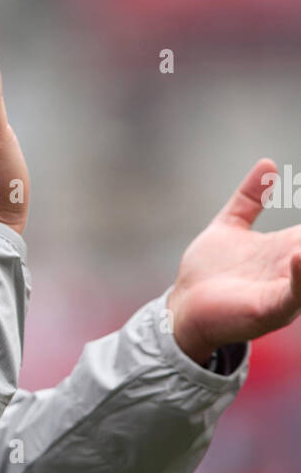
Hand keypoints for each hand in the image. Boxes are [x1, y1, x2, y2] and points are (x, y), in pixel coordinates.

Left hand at [166, 158, 300, 364]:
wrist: (183, 308)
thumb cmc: (208, 272)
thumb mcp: (230, 226)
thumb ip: (249, 199)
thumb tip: (267, 163)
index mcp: (287, 248)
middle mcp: (292, 269)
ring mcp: (283, 290)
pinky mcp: (268, 310)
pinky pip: (293, 295)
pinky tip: (298, 255)